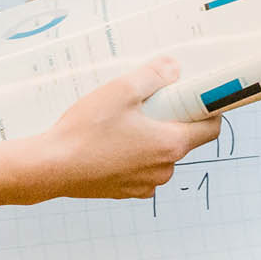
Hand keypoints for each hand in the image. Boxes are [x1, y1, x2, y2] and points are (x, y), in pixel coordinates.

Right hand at [27, 57, 221, 200]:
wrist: (50, 167)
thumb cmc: (85, 131)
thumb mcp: (122, 90)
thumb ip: (154, 76)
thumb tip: (174, 68)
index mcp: (170, 144)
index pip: (210, 128)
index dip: (207, 110)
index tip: (195, 97)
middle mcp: (163, 169)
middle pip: (183, 139)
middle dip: (171, 120)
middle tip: (148, 103)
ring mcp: (144, 184)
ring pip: (160, 155)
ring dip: (150, 138)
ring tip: (122, 122)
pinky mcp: (125, 191)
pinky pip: (140, 168)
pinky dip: (133, 155)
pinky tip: (110, 142)